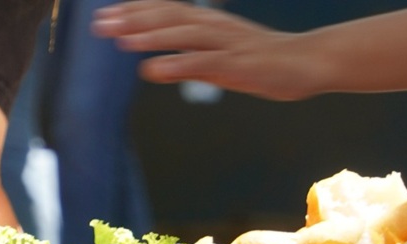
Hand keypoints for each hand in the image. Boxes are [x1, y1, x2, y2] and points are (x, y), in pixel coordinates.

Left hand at [92, 0, 314, 99]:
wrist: (307, 62)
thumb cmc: (262, 62)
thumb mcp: (217, 60)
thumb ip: (185, 61)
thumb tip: (152, 67)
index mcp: (208, 23)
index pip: (165, 11)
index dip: (134, 12)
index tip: (104, 15)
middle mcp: (214, 27)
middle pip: (168, 17)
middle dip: (132, 19)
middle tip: (99, 24)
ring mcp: (227, 43)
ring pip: (183, 34)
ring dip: (150, 36)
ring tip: (120, 41)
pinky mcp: (238, 64)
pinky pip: (203, 63)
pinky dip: (176, 64)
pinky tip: (153, 69)